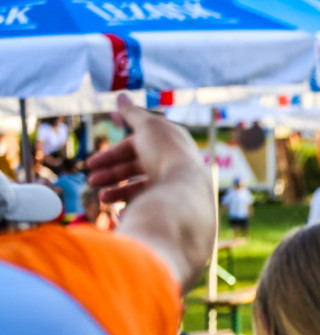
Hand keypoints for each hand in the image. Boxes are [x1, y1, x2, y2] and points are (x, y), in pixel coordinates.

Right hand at [87, 94, 203, 204]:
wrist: (186, 191)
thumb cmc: (165, 154)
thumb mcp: (147, 126)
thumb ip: (132, 113)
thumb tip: (121, 95)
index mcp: (168, 143)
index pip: (135, 147)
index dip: (112, 154)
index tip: (91, 164)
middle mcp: (172, 163)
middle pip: (136, 168)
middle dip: (112, 174)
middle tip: (91, 182)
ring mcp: (173, 185)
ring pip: (141, 188)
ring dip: (119, 192)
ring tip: (103, 199)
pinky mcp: (174, 203)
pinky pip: (151, 204)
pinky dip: (134, 206)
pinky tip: (120, 211)